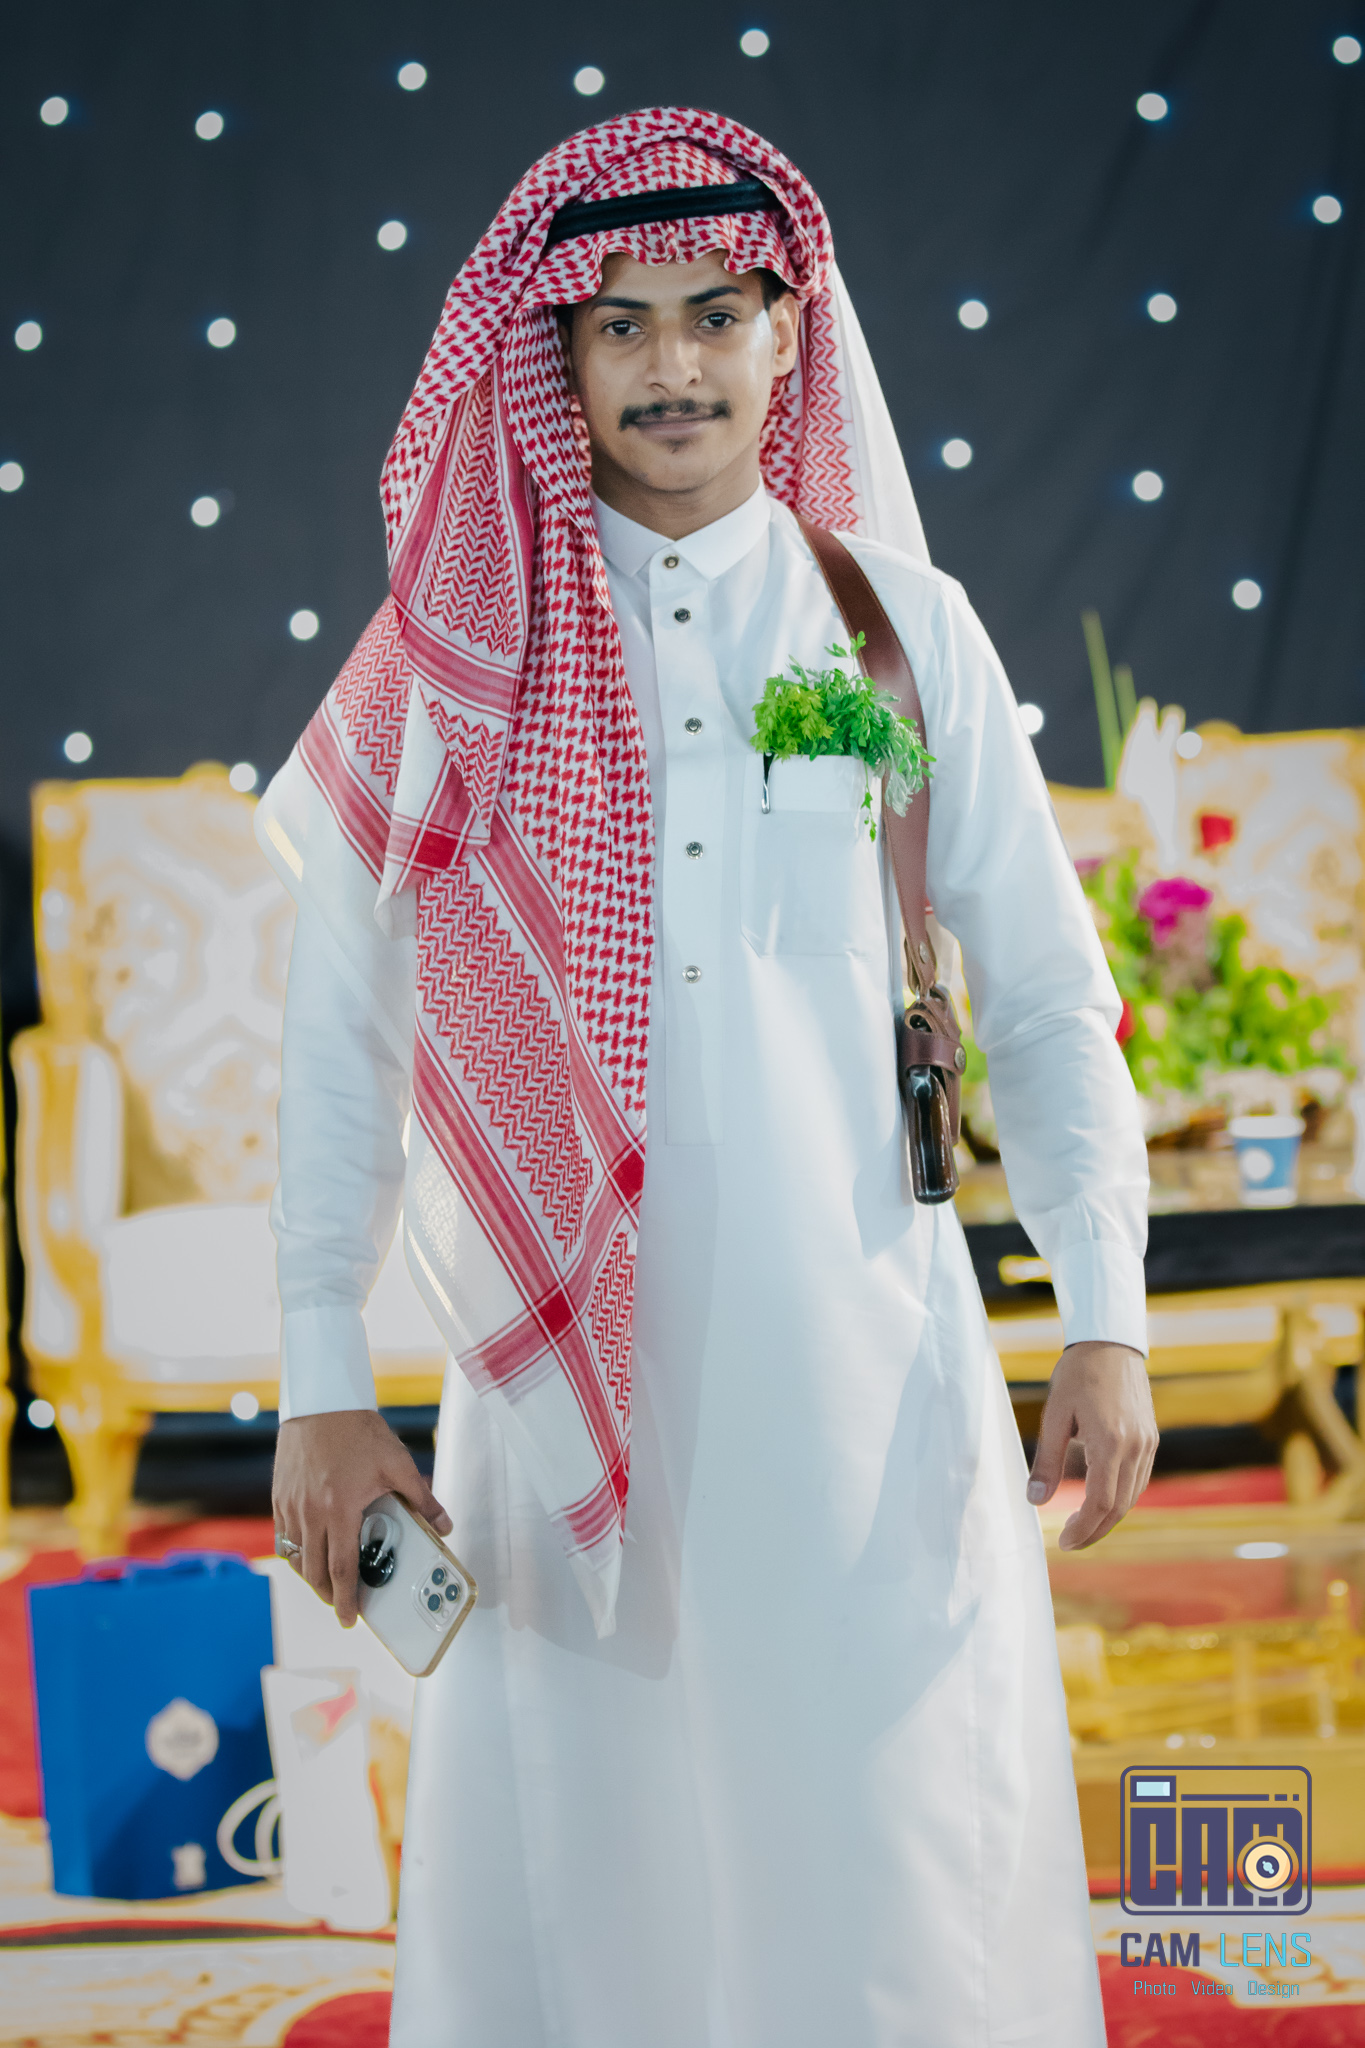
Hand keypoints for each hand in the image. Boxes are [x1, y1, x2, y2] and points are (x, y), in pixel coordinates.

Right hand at [272, 1410, 452, 1626]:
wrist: (322, 1403)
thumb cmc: (359, 1431)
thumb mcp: (397, 1464)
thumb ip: (421, 1499)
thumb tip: (444, 1526)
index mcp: (340, 1508)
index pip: (342, 1568)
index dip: (347, 1599)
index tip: (351, 1619)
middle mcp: (310, 1512)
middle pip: (315, 1571)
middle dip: (329, 1595)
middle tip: (342, 1605)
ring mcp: (291, 1505)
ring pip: (296, 1557)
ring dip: (311, 1577)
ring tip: (327, 1584)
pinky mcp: (279, 1496)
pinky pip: (283, 1537)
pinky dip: (294, 1554)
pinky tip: (307, 1556)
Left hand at [1025, 1342, 1157, 1549]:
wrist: (1111, 1343)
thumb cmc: (1078, 1374)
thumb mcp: (1054, 1415)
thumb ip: (1046, 1460)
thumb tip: (1035, 1500)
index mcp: (1111, 1441)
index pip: (1101, 1502)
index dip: (1083, 1528)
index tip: (1063, 1542)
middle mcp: (1136, 1447)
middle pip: (1120, 1506)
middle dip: (1095, 1530)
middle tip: (1069, 1542)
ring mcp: (1148, 1443)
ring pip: (1132, 1496)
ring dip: (1109, 1518)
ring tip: (1082, 1527)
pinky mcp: (1151, 1438)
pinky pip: (1139, 1480)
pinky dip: (1121, 1498)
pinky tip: (1102, 1502)